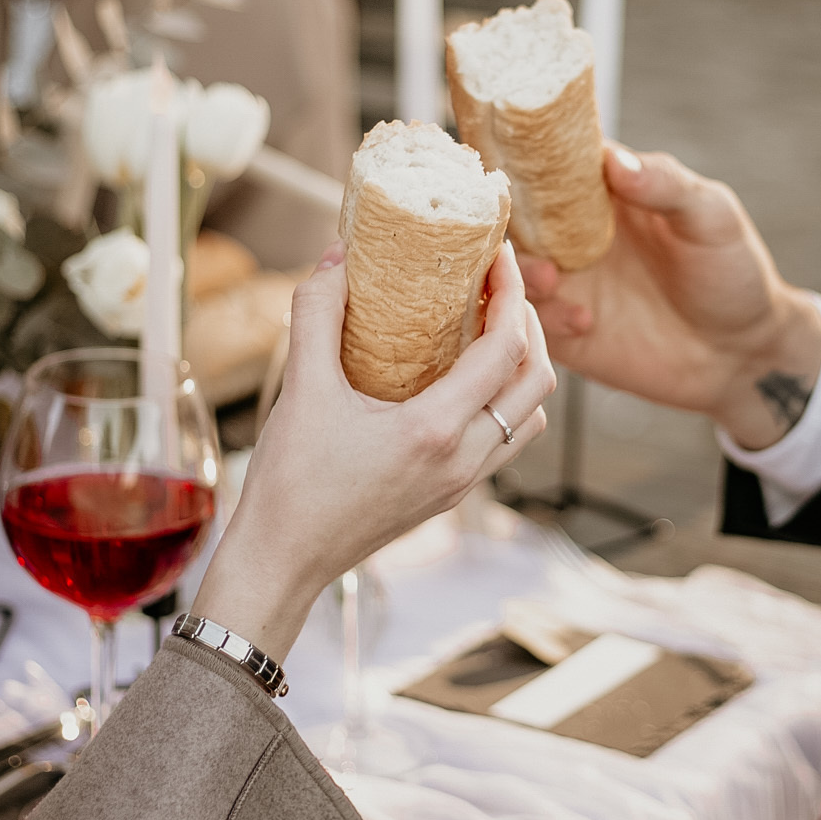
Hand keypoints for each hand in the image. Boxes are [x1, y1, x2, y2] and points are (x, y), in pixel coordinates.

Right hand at [191, 242, 554, 658]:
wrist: (283, 562)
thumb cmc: (290, 485)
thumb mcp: (300, 389)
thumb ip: (317, 313)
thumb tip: (338, 256)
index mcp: (436, 431)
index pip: (505, 350)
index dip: (510, 294)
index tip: (498, 257)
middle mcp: (464, 460)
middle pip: (537, 383)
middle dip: (529, 328)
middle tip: (498, 290)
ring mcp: (463, 484)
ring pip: (528, 419)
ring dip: (522, 370)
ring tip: (487, 331)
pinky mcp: (452, 497)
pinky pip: (503, 443)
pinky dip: (501, 403)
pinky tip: (460, 380)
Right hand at [522, 144, 820, 450]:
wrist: (743, 355)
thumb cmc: (732, 273)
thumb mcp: (711, 218)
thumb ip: (666, 185)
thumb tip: (615, 160)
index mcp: (603, 192)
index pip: (550, 160)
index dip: (525, 152)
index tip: (511, 157)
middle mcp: (573, 234)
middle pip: (514, 216)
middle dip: (505, 222)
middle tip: (522, 234)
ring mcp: (566, 283)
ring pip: (510, 272)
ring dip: (519, 273)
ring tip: (553, 280)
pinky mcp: (565, 333)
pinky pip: (528, 324)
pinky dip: (540, 320)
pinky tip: (584, 323)